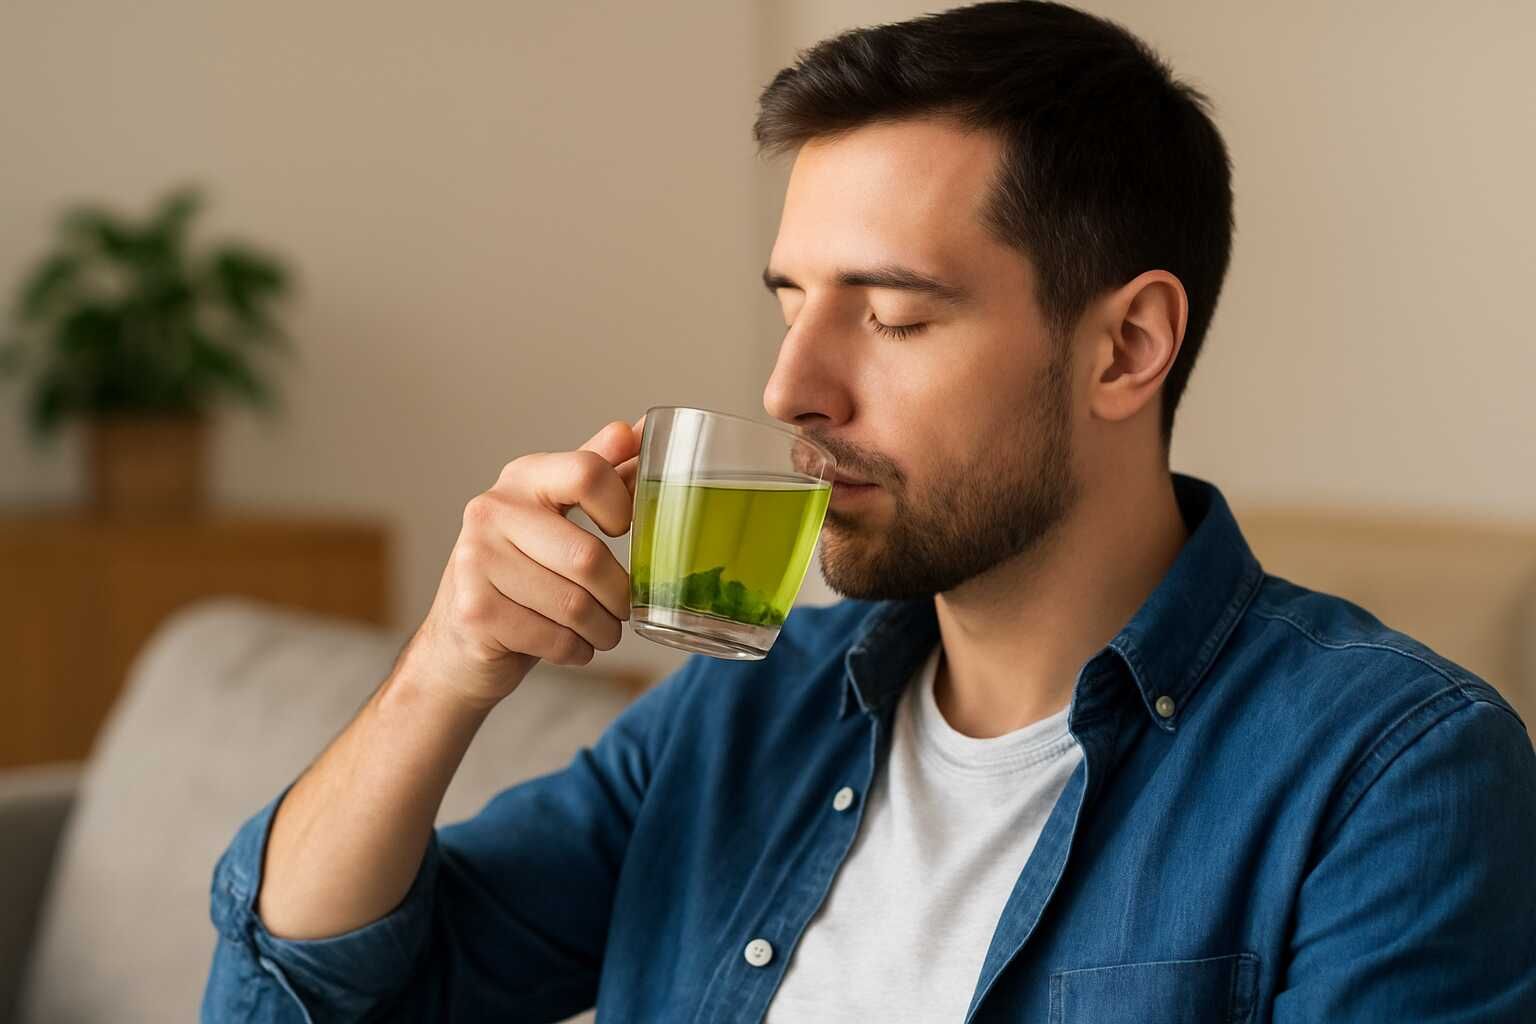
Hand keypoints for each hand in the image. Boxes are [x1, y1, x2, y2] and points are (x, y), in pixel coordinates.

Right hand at [396, 414, 645, 709]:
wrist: (459, 644)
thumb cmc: (522, 574)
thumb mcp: (556, 515)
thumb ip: (597, 471)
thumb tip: (637, 430)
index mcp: (521, 477)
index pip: (588, 472)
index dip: (623, 506)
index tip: (624, 531)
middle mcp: (490, 510)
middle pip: (587, 555)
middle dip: (620, 594)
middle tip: (624, 608)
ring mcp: (475, 561)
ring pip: (574, 604)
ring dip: (602, 630)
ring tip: (601, 631)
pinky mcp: (474, 611)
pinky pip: (554, 638)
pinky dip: (576, 651)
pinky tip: (571, 646)